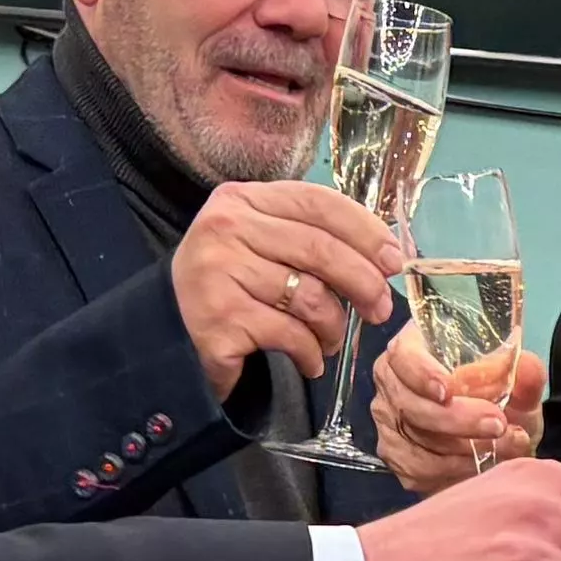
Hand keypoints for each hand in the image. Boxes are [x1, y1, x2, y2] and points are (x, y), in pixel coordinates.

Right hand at [173, 179, 399, 396]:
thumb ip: (309, 238)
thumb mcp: (262, 246)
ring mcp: (217, 272)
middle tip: (380, 310)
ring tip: (331, 341)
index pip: (317, 202)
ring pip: (309, 297)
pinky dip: (311, 353)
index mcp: (241, 200)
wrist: (168, 334)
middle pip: (319, 249)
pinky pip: (290, 335)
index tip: (393, 261)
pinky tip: (310, 361)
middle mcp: (225, 228)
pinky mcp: (219, 319)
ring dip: (334, 327)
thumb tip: (383, 255)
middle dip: (363, 282)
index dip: (365, 231)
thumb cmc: (230, 288)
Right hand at [372, 328, 543, 491]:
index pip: (402, 356)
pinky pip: (418, 470)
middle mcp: (394, 384)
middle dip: (456, 419)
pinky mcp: (398, 459)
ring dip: (461, 448)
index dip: (421, 373)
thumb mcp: (520, 385)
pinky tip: (482, 466)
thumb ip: (525, 373)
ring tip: (503, 446)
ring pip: (415, 441)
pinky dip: (454, 470)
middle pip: (410, 404)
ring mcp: (391, 424)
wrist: (503, 441)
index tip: (448, 391)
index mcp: (415, 349)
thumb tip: (525, 367)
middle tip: (498, 425)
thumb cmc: (504, 400)